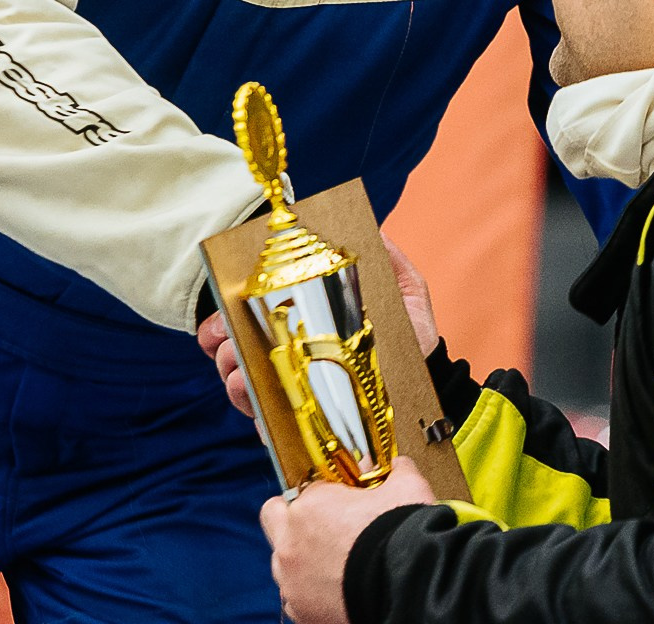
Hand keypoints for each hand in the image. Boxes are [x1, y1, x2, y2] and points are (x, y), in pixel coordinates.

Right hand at [201, 234, 436, 421]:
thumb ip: (389, 260)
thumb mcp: (405, 292)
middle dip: (220, 339)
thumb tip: (376, 230)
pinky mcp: (305, 422)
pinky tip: (250, 395)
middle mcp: (295, 355)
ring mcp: (297, 389)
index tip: (222, 306)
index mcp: (309, 321)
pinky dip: (252, 406)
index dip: (231, 310)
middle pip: (241, 345)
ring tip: (235, 366)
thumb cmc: (416, 338)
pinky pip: (269, 418)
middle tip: (221, 336)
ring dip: (231, 371)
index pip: (258, 313)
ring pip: (246, 379)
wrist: (433, 385)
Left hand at [260, 457, 437, 623]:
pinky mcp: (302, 613)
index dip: (328, 493)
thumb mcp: (407, 491)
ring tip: (336, 564)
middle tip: (323, 525)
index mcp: (309, 507)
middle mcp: (291, 544)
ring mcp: (292, 582)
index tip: (342, 500)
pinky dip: (313, 594)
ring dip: (303, 560)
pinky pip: (297, 598)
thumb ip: (396, 473)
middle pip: (276, 519)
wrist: (410, 590)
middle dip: (294, 519)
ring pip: (284, 563)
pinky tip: (338, 590)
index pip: (308, 488)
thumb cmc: (403, 541)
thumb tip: (398, 467)